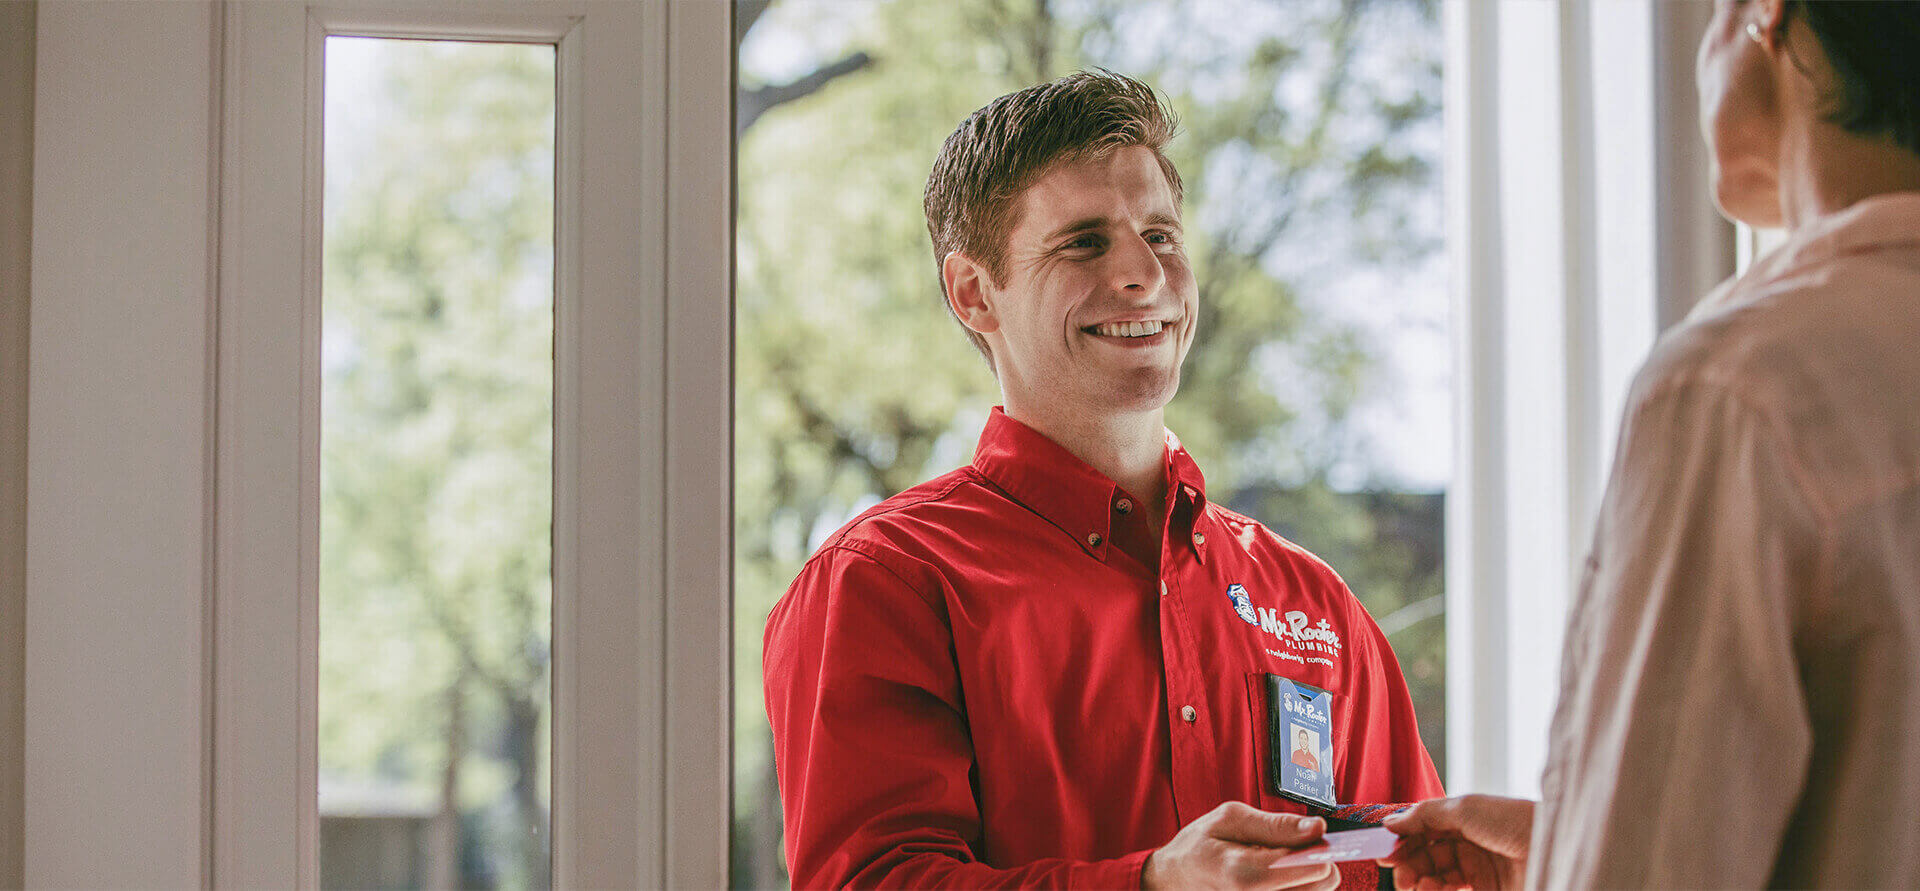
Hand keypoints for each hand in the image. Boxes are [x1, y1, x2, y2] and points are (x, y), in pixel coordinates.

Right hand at [1141, 801, 1338, 889]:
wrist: (1175, 880)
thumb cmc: (1199, 847)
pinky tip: (1276, 878)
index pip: (1314, 867)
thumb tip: (1318, 828)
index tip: (1308, 834)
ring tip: (1275, 863)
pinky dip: (1297, 885)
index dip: (1317, 846)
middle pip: (1324, 881)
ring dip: (1306, 874)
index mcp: (1244, 875)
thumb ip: (1276, 825)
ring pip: (1319, 890)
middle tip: (1286, 847)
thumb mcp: (1229, 819)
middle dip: (1313, 858)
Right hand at [1377, 795, 1534, 890]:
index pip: (1423, 831)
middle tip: (1399, 873)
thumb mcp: (1463, 808)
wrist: (1555, 847)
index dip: (1403, 841)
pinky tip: (1434, 888)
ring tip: (1421, 884)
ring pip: (1436, 878)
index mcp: (1463, 820)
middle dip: (1408, 865)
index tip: (1384, 851)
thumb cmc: (1513, 820)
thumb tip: (1390, 822)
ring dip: (1421, 881)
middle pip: (1426, 857)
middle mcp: (1469, 845)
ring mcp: (1478, 871)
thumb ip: (1423, 816)